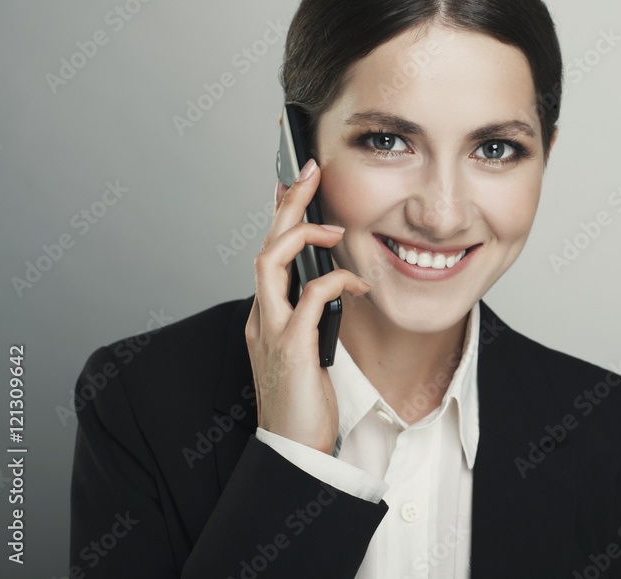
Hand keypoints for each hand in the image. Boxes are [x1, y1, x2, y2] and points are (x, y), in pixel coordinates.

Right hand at [244, 158, 369, 453]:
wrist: (293, 449)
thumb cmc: (304, 401)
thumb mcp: (310, 347)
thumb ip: (314, 315)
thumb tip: (335, 282)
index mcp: (266, 315)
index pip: (269, 252)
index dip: (279, 214)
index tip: (294, 182)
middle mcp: (262, 317)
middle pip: (264, 246)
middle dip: (287, 204)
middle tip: (308, 171)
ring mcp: (271, 331)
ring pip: (270, 263)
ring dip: (301, 235)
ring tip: (332, 225)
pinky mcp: (291, 348)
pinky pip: (310, 299)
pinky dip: (335, 282)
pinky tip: (358, 283)